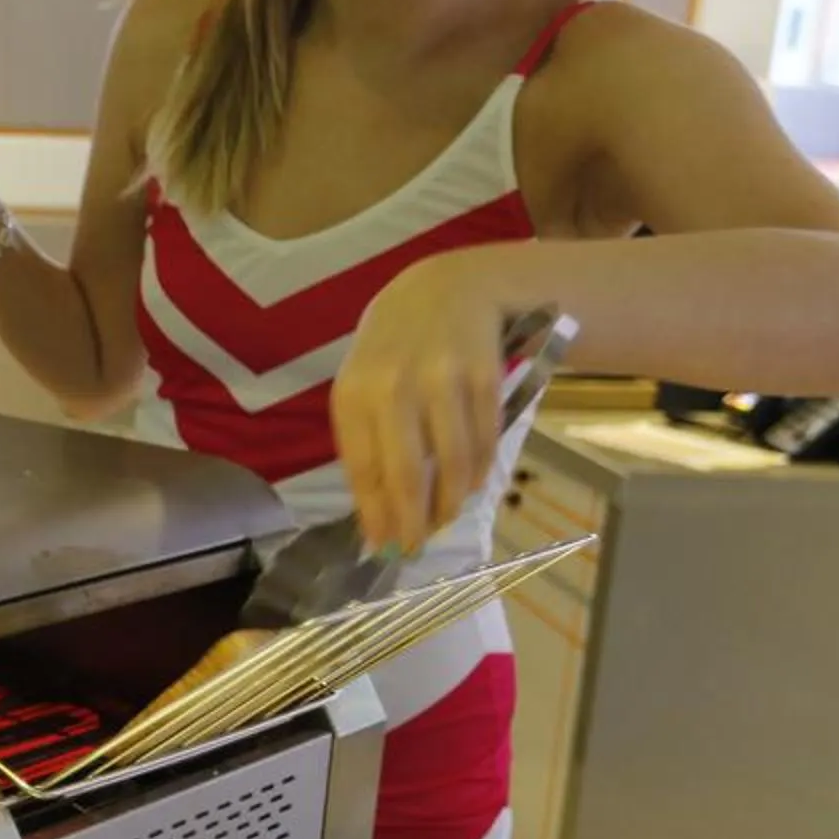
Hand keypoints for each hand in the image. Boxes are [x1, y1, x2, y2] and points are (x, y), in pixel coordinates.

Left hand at [332, 255, 511, 553]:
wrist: (445, 290)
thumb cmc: (394, 351)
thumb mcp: (365, 386)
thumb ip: (367, 443)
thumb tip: (376, 515)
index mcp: (354, 393)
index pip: (363, 469)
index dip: (375, 514)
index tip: (383, 547)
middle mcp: (394, 386)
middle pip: (407, 473)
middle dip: (414, 520)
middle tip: (417, 547)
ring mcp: (442, 379)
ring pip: (452, 462)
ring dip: (451, 501)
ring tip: (446, 516)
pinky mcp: (484, 375)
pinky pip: (484, 439)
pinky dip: (479, 470)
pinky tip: (472, 484)